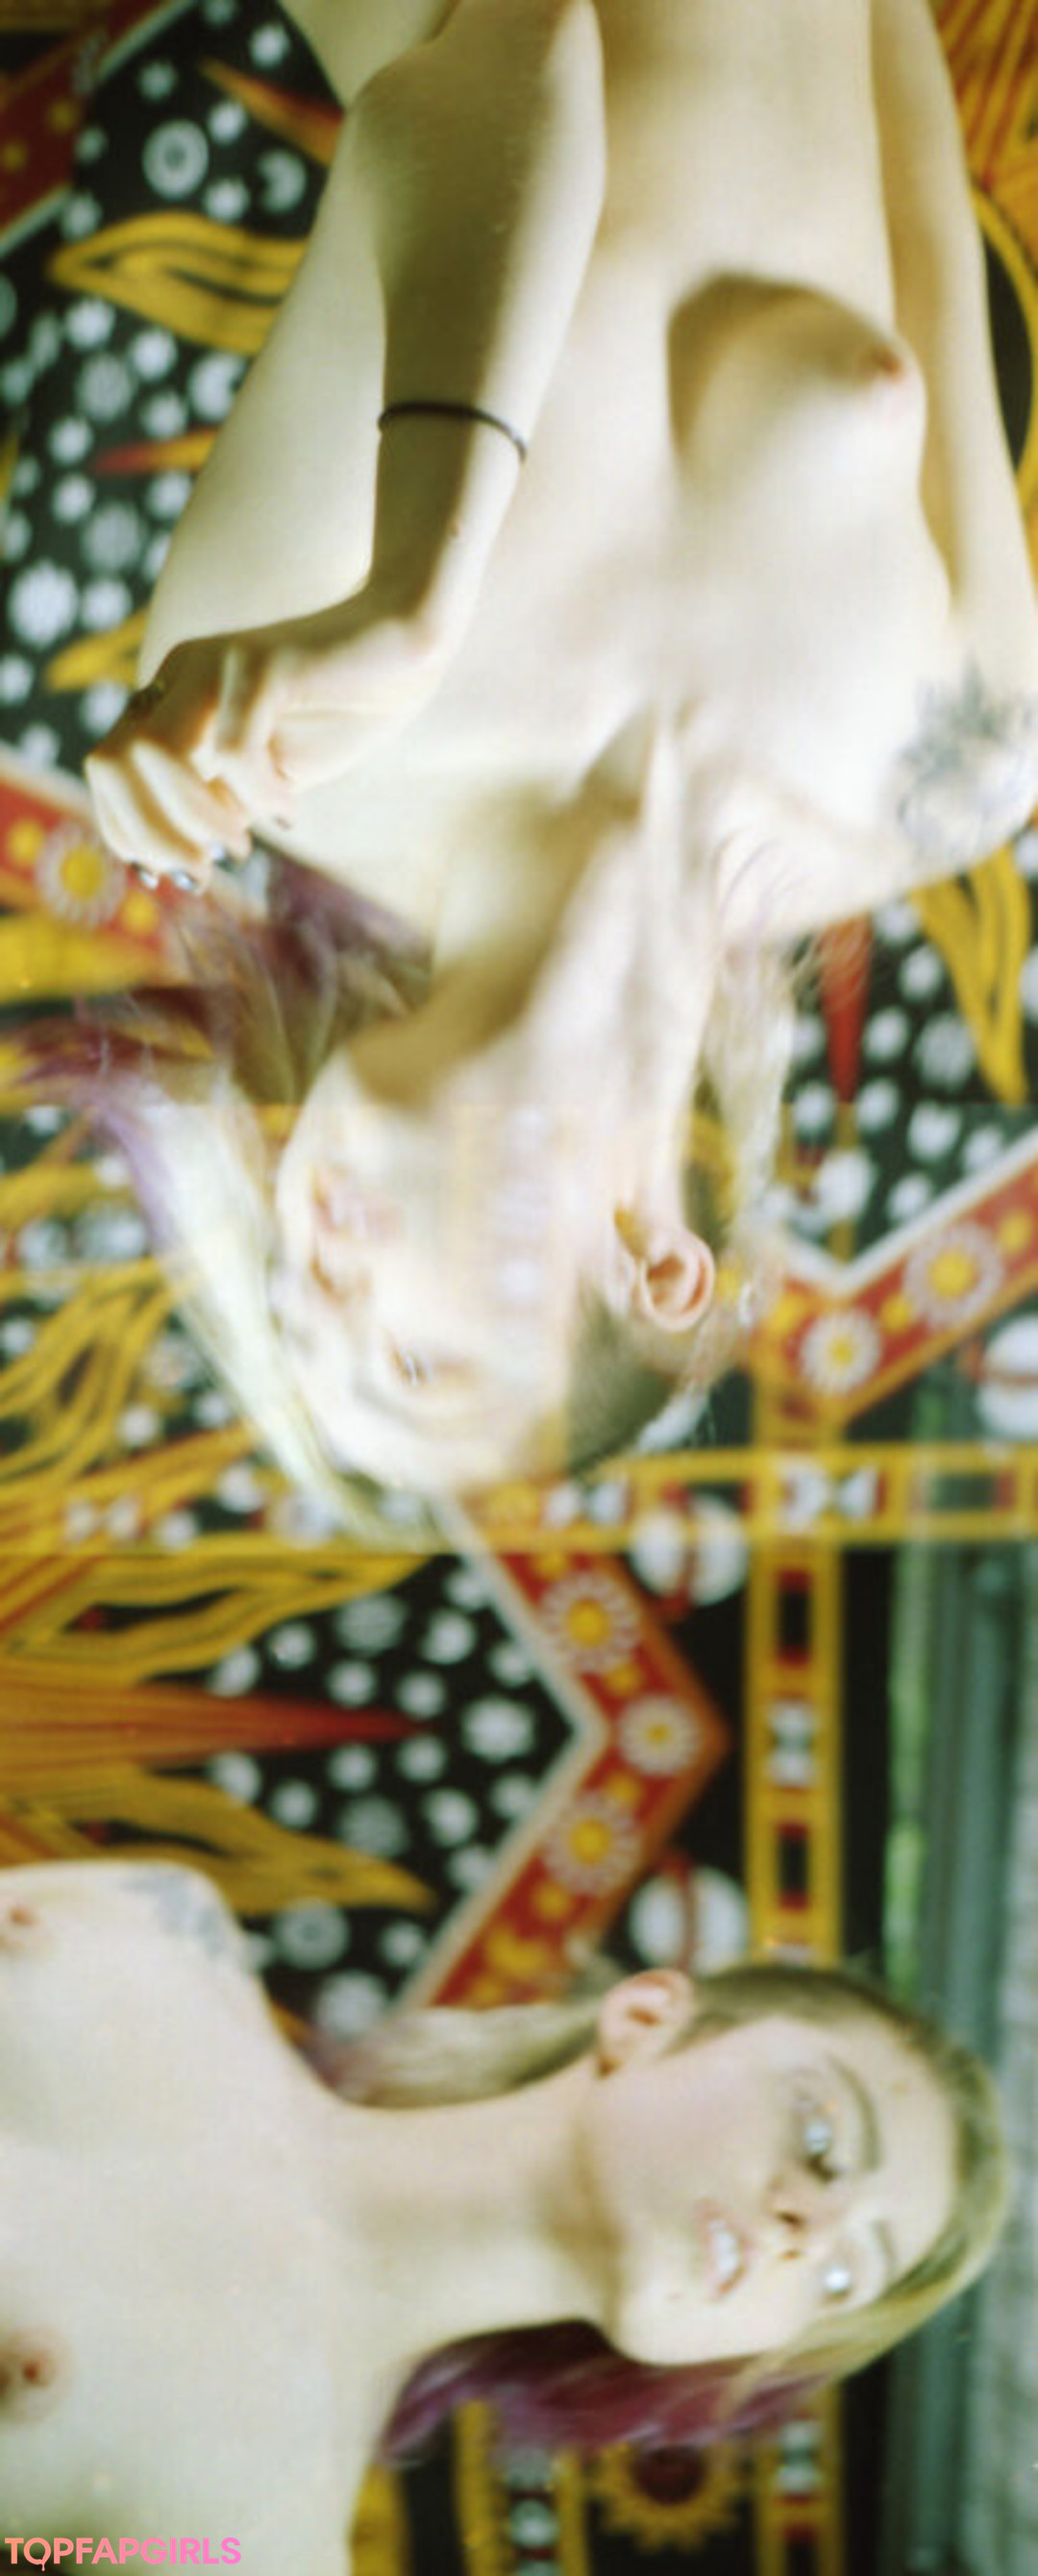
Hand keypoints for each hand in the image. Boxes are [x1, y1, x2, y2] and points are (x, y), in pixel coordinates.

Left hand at [85, 594, 449, 889]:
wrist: (403, 652)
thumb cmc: (340, 714)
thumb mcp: (265, 777)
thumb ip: (218, 805)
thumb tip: (178, 866)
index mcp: (173, 699)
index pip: (106, 769)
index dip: (128, 831)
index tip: (179, 875)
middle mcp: (181, 674)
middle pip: (113, 762)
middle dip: (150, 833)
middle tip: (205, 870)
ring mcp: (217, 662)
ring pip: (158, 755)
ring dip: (196, 818)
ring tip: (242, 845)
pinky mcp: (263, 662)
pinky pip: (234, 750)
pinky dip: (259, 796)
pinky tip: (291, 807)